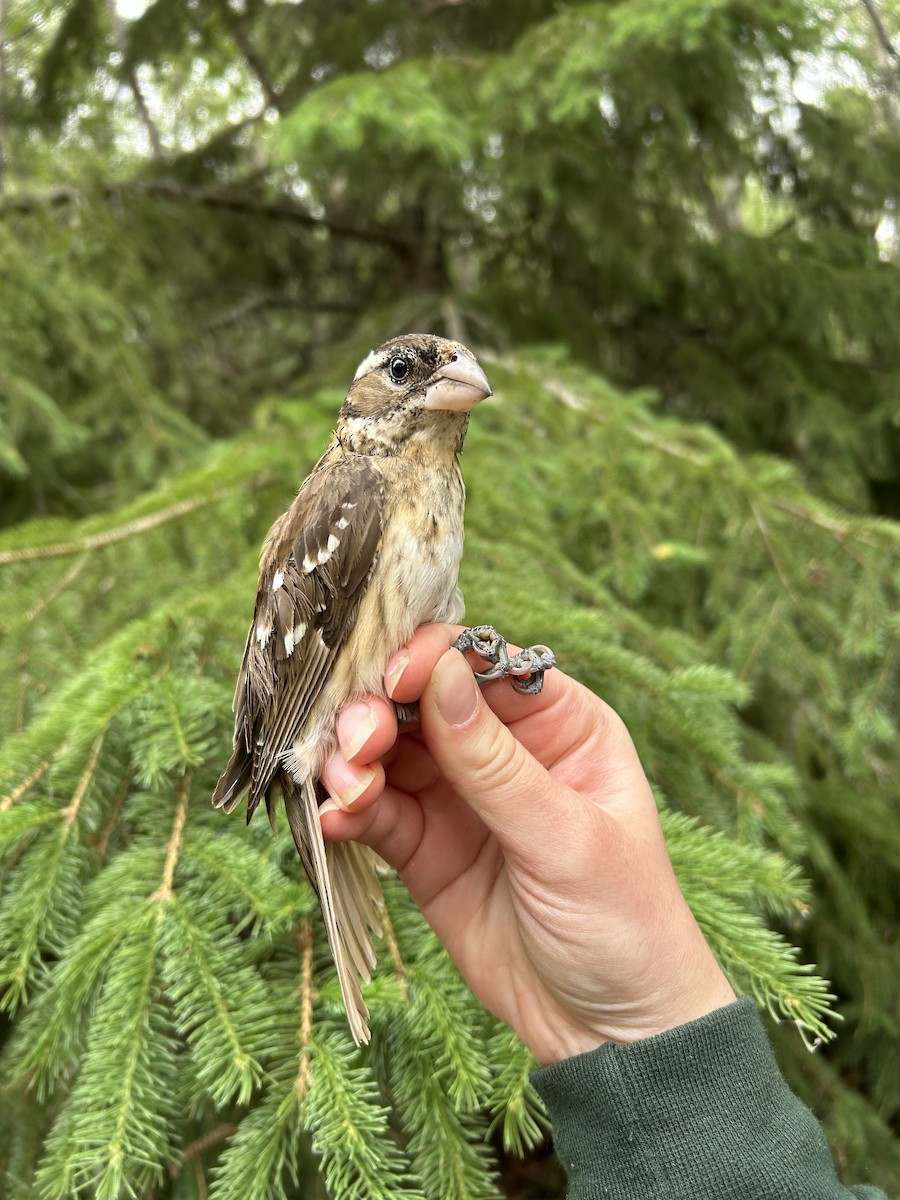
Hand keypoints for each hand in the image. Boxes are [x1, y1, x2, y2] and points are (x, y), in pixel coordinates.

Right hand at [320, 624, 735, 1063]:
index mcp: (560, 724)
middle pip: (422, 700)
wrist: (609, 1031)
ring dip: (354, 759)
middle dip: (380, 711)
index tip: (394, 679)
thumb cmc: (623, 922)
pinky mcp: (425, 848)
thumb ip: (495, 763)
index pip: (485, 665)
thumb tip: (441, 671)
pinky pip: (376, 812)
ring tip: (345, 788)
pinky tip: (335, 820)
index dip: (434, 659)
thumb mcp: (566, 839)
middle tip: (358, 744)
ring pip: (389, 752)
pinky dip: (349, 809)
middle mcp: (504, 749)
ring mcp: (460, 798)